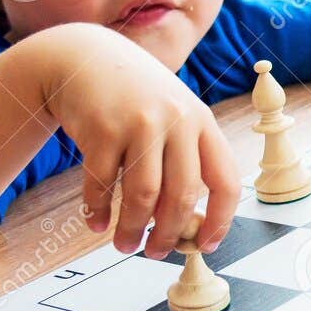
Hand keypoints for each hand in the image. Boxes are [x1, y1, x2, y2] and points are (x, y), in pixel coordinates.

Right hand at [35, 24, 239, 258]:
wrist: (85, 57)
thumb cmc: (136, 98)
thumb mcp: (173, 115)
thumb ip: (185, 159)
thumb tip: (189, 225)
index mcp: (202, 122)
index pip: (225, 181)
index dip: (220, 221)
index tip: (205, 245)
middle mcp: (177, 121)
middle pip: (182, 196)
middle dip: (168, 234)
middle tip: (156, 253)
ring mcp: (140, 123)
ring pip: (143, 196)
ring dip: (132, 230)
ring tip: (125, 245)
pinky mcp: (102, 129)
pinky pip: (102, 184)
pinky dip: (98, 210)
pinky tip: (96, 222)